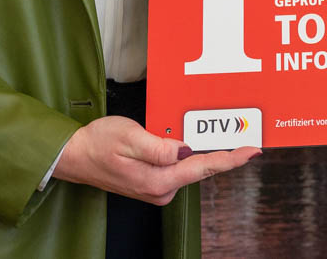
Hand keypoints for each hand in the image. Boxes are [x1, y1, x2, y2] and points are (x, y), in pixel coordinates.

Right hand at [53, 116, 258, 204]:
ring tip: (225, 138)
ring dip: (205, 153)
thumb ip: (159, 146)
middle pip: (201, 169)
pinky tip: (194, 144)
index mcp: (158, 180)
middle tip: (248, 140)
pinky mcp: (153, 183)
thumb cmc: (98, 143)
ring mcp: (157, 189)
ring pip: (190, 168)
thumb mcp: (129, 137)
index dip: (232, 159)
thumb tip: (185, 150)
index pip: (204, 167)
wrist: (73, 156)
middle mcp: (161, 189)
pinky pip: (178, 169)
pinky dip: (189, 156)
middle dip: (225, 154)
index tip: (253, 151)